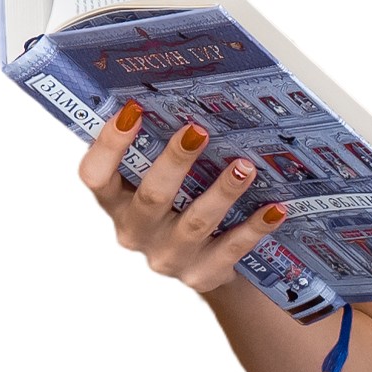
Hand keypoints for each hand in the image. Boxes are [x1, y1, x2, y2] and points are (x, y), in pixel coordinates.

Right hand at [76, 100, 287, 294]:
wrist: (203, 267)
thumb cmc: (177, 210)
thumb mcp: (158, 185)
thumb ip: (157, 153)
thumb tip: (179, 97)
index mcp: (117, 203)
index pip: (95, 177)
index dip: (108, 146)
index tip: (131, 110)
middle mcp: (137, 232)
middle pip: (151, 197)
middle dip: (175, 162)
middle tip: (198, 130)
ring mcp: (169, 257)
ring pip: (196, 222)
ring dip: (223, 191)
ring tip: (245, 166)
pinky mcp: (202, 274)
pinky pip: (232, 248)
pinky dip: (255, 227)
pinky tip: (275, 208)